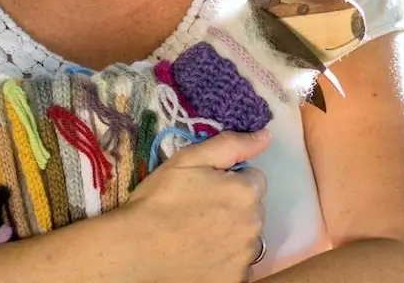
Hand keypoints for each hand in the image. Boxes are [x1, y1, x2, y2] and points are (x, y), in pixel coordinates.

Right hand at [117, 130, 270, 282]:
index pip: (254, 178)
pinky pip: (240, 263)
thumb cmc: (161, 198)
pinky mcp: (235, 280)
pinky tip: (202, 252)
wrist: (137, 248)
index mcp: (245, 192)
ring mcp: (245, 257)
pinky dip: (226, 258)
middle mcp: (253, 226)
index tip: (207, 185)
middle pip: (253, 208)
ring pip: (248, 236)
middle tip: (200, 207)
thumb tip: (266, 135)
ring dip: (232, 231)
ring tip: (199, 231)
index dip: (231, 178)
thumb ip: (231, 145)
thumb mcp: (189, 159)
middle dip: (234, 204)